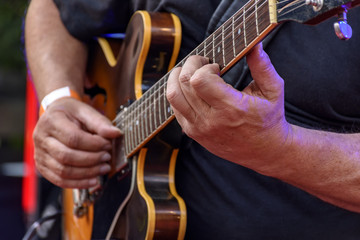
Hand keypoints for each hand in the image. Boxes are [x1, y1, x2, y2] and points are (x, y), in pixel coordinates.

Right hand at [33, 97, 121, 187]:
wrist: (55, 116)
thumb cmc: (70, 113)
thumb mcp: (85, 111)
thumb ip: (100, 122)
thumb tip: (115, 133)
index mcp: (51, 121)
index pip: (73, 138)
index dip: (93, 144)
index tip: (108, 145)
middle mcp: (41, 138)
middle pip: (66, 156)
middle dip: (91, 160)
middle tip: (107, 157)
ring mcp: (39, 154)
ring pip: (63, 171)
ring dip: (87, 173)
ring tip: (103, 168)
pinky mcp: (43, 166)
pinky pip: (59, 180)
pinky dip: (78, 183)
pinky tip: (93, 180)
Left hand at [166, 44, 291, 173]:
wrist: (263, 151)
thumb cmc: (269, 118)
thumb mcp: (273, 90)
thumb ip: (263, 66)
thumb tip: (254, 44)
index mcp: (232, 108)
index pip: (199, 80)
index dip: (204, 67)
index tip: (216, 66)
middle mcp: (211, 120)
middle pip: (183, 84)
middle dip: (190, 65)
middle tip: (202, 63)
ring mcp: (199, 128)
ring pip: (173, 96)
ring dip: (177, 77)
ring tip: (190, 72)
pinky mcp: (193, 133)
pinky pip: (174, 108)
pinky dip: (178, 93)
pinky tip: (191, 89)